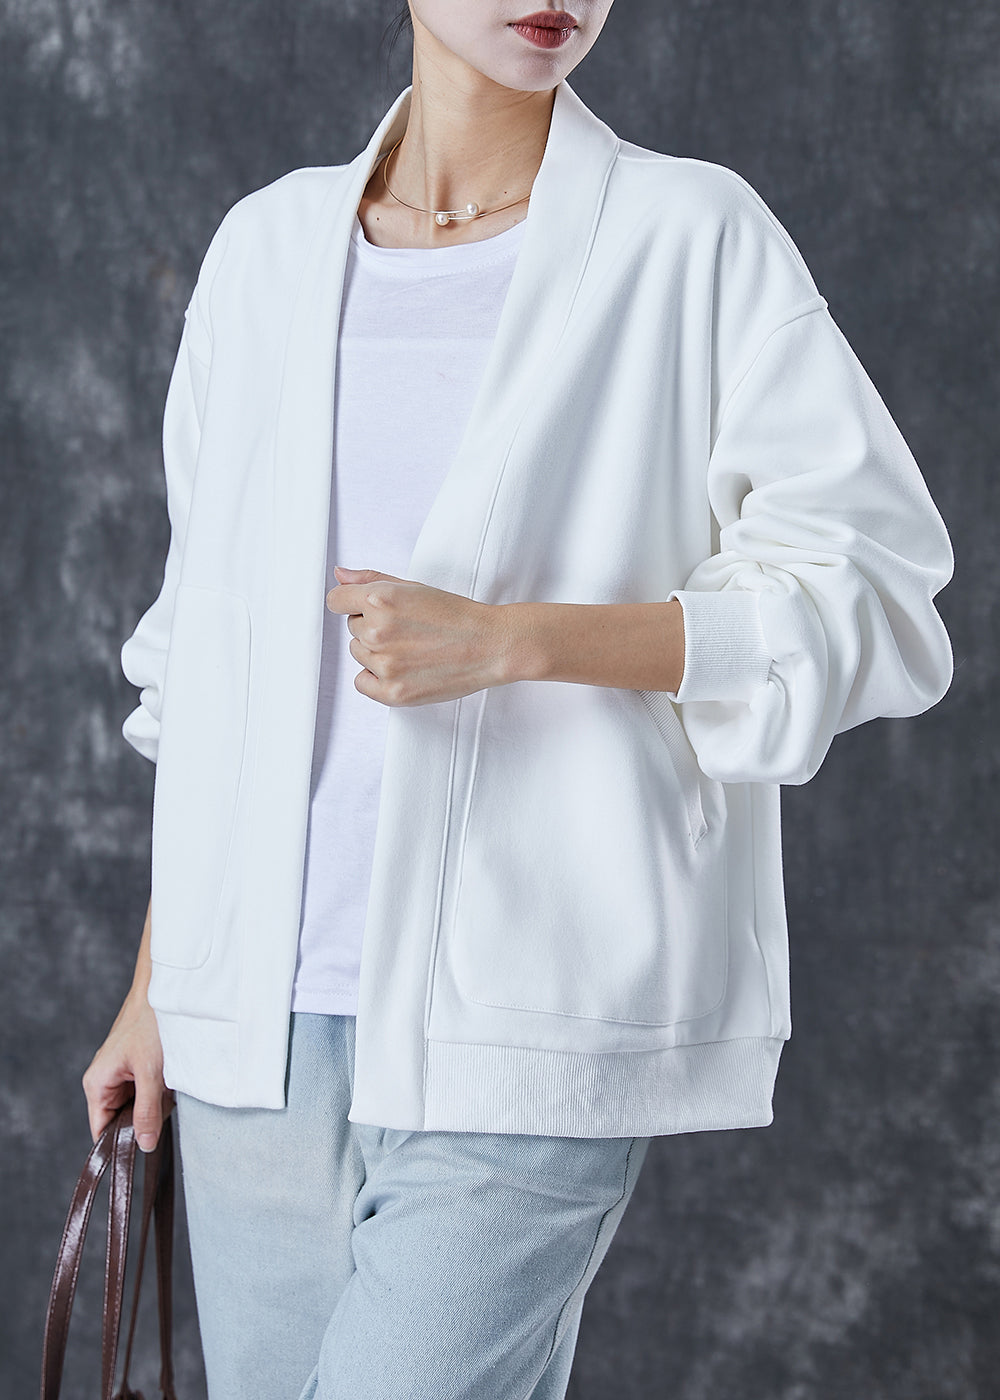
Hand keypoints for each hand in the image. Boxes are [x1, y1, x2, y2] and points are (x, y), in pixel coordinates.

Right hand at [82, 986, 171, 1151]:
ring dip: (157, 1100)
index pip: (101, 1131)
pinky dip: (163, 1088)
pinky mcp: (138, 1068)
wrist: (163, 991)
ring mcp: (122, 1075)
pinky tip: (170, 1076)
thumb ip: (147, 1112)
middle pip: (123, 1120)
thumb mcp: (151, 1074)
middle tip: (163, 1099)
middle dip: (146, 1116)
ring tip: (167, 1081)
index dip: (119, 1144)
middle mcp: (104, 1082)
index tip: (143, 1148)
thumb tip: (144, 1145)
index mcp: (97, 1084)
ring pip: (139, 1106)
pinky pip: (149, 1091)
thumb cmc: (150, 1024)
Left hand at [327, 566, 513, 705]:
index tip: (365, 608)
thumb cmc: (456, 616)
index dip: (351, 603)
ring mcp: (384, 664)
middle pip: (352, 628)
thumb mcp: (413, 587)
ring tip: (412, 647)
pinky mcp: (392, 692)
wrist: (490, 646)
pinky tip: (403, 667)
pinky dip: (376, 677)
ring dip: (377, 651)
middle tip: (408, 628)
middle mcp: (377, 631)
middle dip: (373, 626)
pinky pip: (362, 682)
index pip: (336, 601)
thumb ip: (370, 580)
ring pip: (358, 654)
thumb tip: (340, 575)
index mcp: (380, 600)